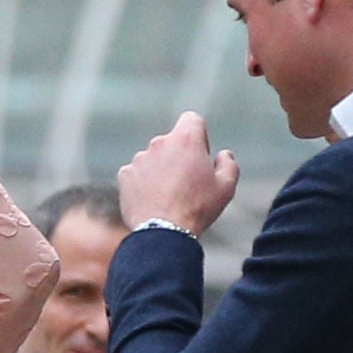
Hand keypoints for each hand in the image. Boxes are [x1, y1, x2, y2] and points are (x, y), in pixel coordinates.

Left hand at [118, 112, 238, 237]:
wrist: (163, 233)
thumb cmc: (197, 209)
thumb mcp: (226, 187)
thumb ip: (228, 164)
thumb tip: (224, 155)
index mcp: (186, 139)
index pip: (192, 119)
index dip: (198, 136)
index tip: (199, 156)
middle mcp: (160, 143)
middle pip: (171, 142)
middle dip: (177, 156)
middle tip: (184, 183)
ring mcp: (139, 159)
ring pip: (152, 158)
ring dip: (159, 171)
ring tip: (166, 197)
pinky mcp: (125, 175)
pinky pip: (135, 174)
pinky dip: (142, 184)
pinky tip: (151, 201)